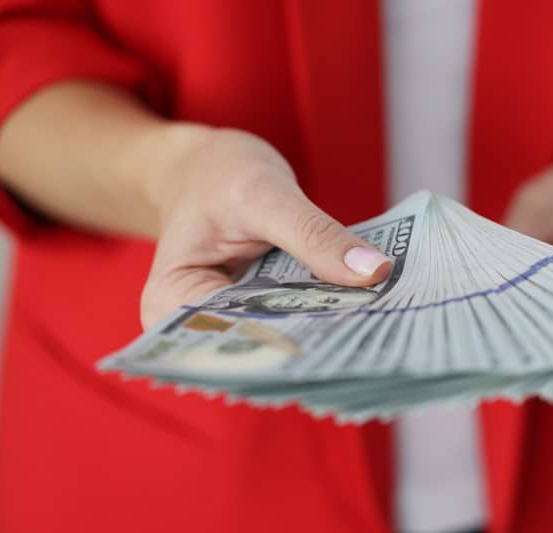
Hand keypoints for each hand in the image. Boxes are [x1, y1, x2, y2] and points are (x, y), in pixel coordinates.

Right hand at [139, 126, 390, 327]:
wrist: (205, 167)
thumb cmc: (216, 175)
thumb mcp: (263, 194)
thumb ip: (314, 234)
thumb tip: (376, 272)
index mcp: (170, 307)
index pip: (237, 340)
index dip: (297, 342)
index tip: (353, 336)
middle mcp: (197, 328)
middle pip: (264, 345)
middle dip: (322, 337)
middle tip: (382, 330)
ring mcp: (230, 322)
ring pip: (287, 334)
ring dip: (331, 325)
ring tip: (382, 320)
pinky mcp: (259, 310)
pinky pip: (297, 315)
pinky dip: (327, 307)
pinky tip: (366, 305)